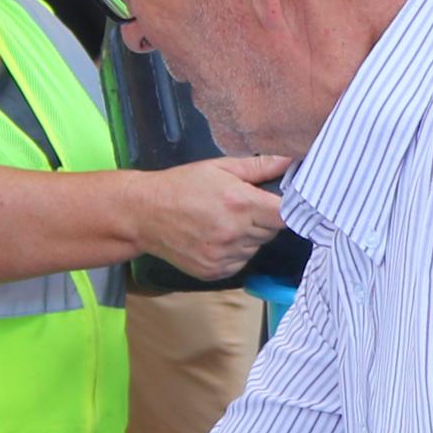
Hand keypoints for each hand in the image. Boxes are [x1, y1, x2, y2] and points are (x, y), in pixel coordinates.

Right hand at [129, 155, 289, 282]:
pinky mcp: (215, 271)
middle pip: (272, 231)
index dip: (288, 208)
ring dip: (249, 236)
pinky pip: (240, 262)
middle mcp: (234, 233)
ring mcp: (224, 255)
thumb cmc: (181, 186)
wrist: (144, 214)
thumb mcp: (219, 167)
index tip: (281, 203)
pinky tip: (215, 236)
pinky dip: (235, 251)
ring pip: (256, 247)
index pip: (286, 215)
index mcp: (240, 203)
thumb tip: (289, 161)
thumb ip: (258, 167)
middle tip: (241, 207)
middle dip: (264, 219)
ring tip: (223, 220)